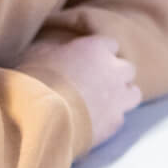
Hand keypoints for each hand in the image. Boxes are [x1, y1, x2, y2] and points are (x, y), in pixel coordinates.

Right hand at [16, 33, 140, 148]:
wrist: (40, 117)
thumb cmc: (34, 81)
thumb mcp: (37, 53)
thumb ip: (55, 48)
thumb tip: (56, 50)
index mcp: (96, 48)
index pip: (110, 45)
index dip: (99, 53)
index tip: (88, 61)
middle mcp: (114, 70)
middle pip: (127, 68)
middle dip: (115, 74)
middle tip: (97, 83)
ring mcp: (118, 97)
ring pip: (133, 92)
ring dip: (121, 96)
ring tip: (103, 103)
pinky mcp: (115, 122)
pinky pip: (121, 117)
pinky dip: (110, 118)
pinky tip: (95, 122)